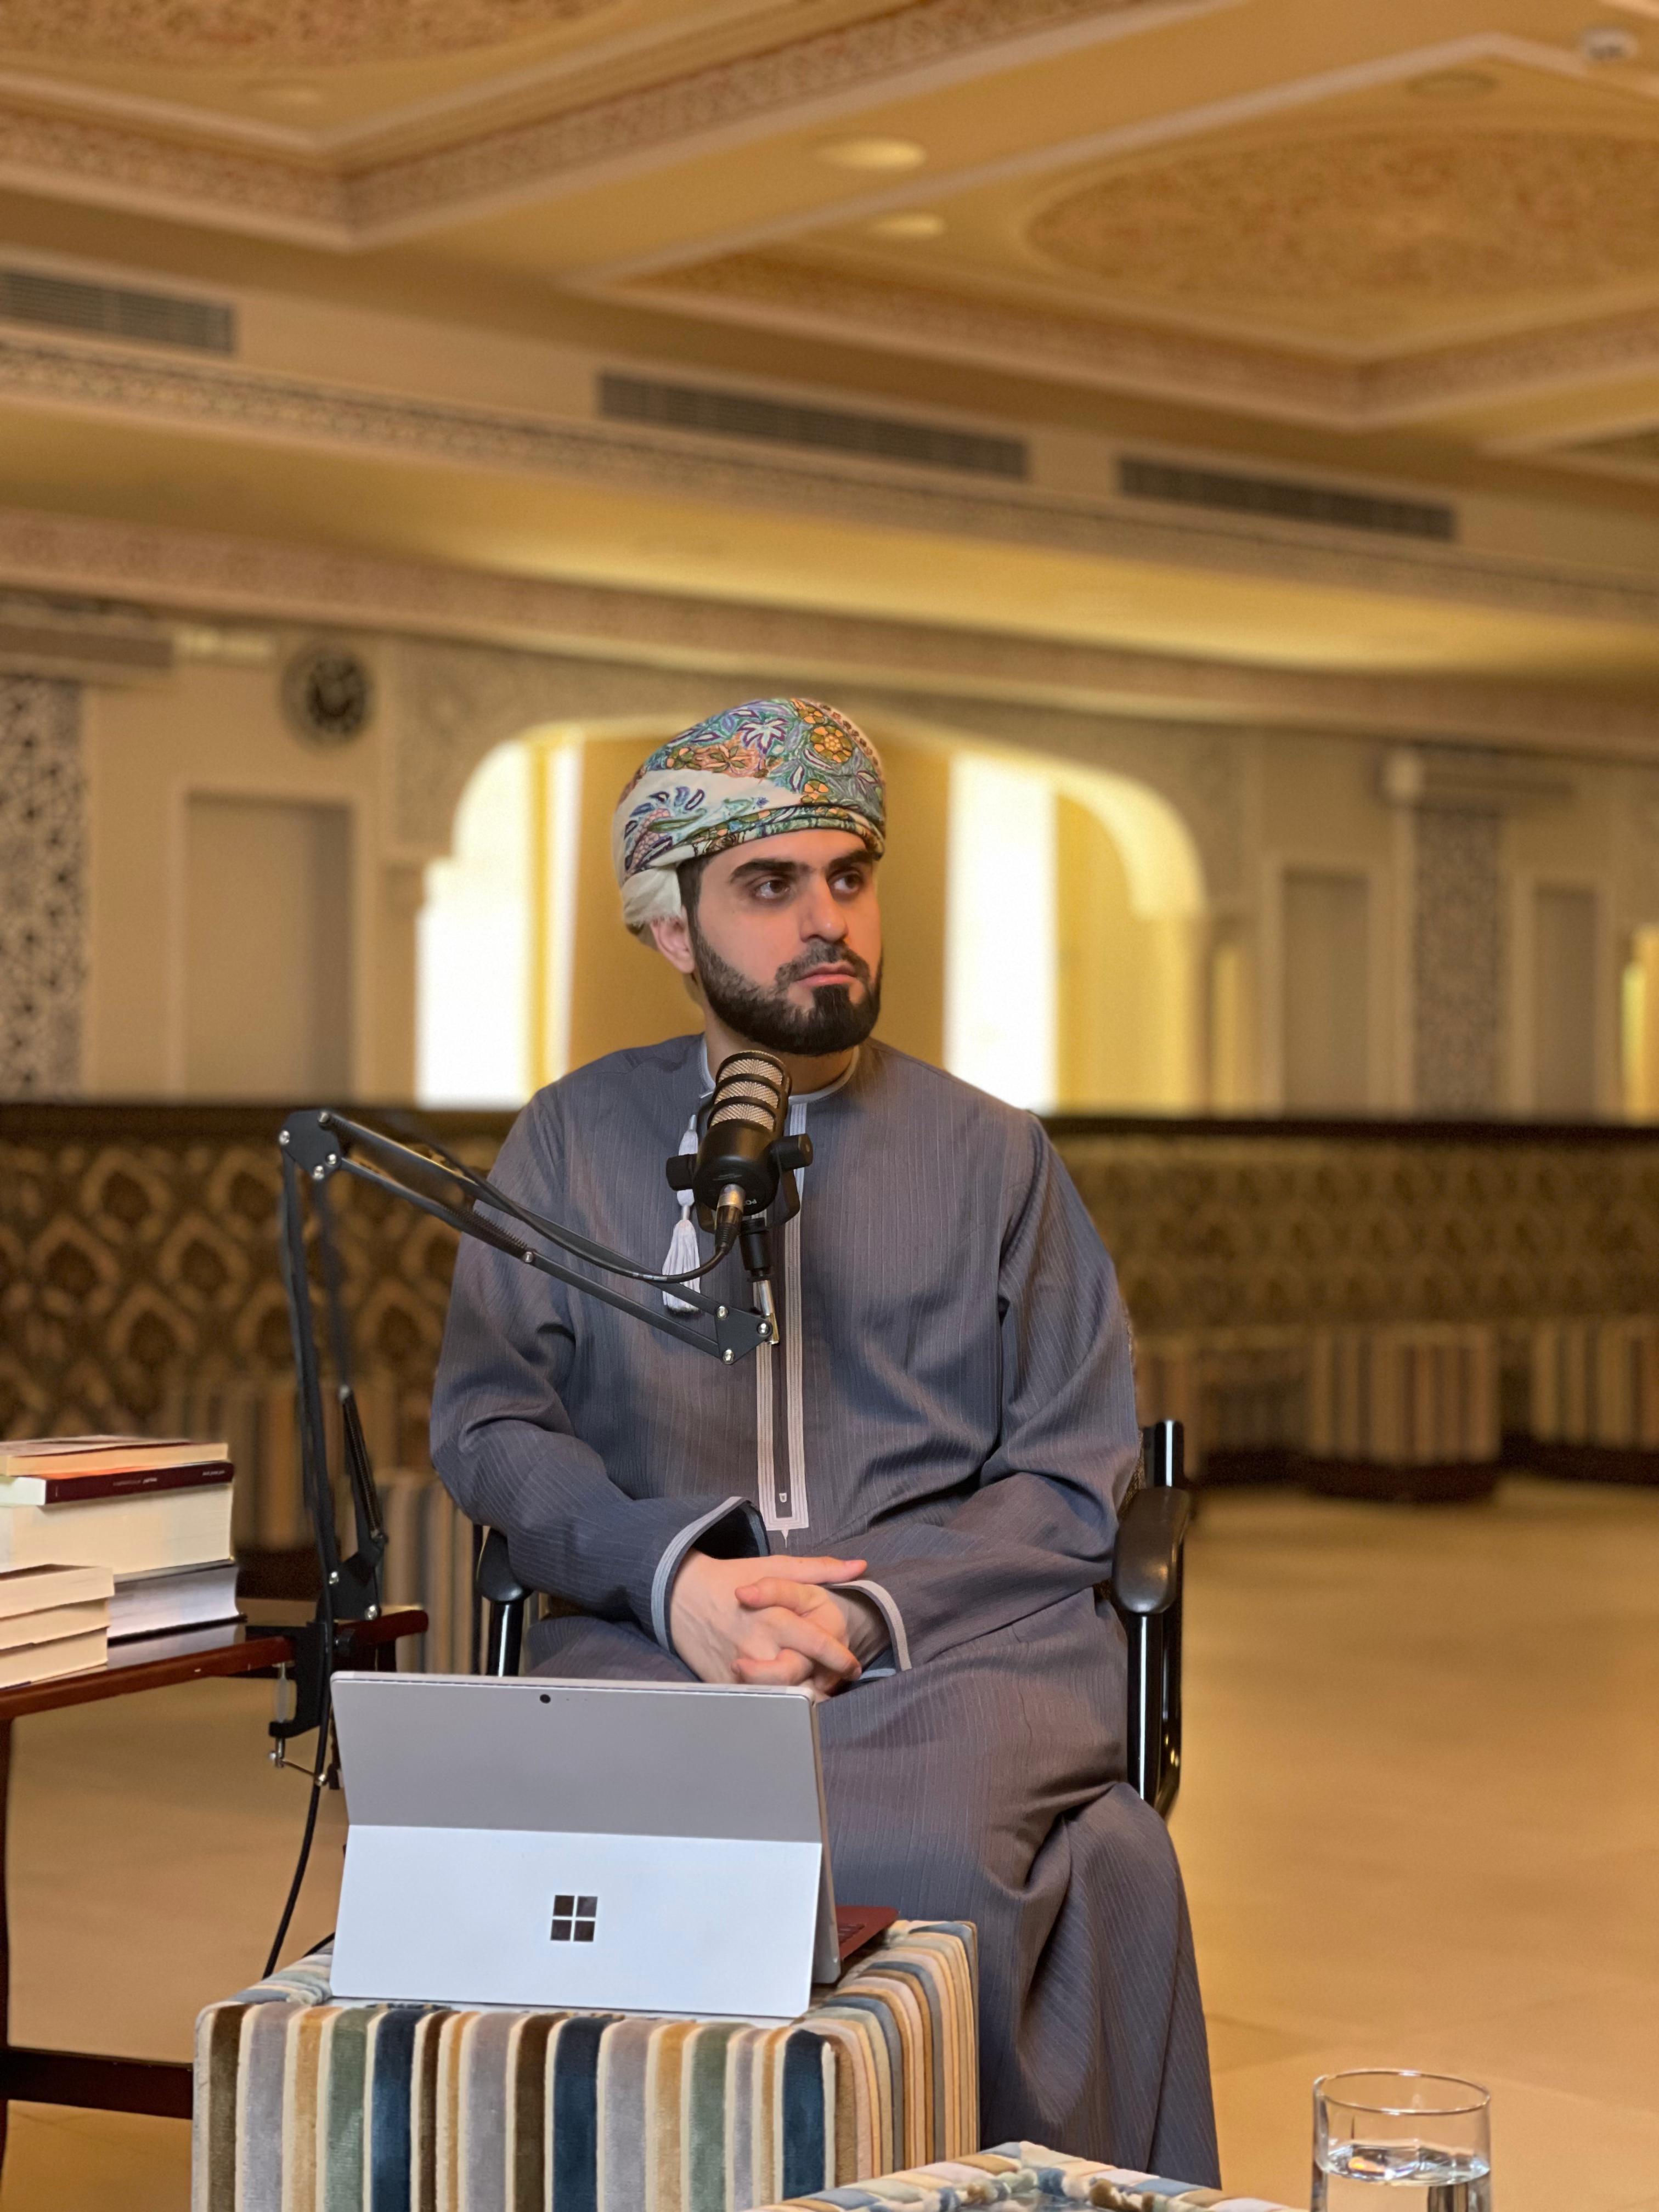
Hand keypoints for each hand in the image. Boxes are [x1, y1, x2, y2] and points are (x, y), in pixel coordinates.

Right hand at [669, 1552, 867, 1697]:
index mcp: (774, 1618)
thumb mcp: (776, 1566)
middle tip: (833, 1683)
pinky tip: (783, 1696)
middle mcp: (757, 1647)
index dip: (840, 1658)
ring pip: (778, 1696)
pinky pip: (755, 1701)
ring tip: (812, 1692)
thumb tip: (859, 1567)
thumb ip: (820, 1569)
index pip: (817, 1644)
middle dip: (821, 1684)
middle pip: (799, 1678)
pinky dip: (772, 1702)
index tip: (852, 1666)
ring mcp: (737, 1670)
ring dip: (799, 1698)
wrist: (679, 1594)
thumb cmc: (733, 1578)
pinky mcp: (723, 1684)